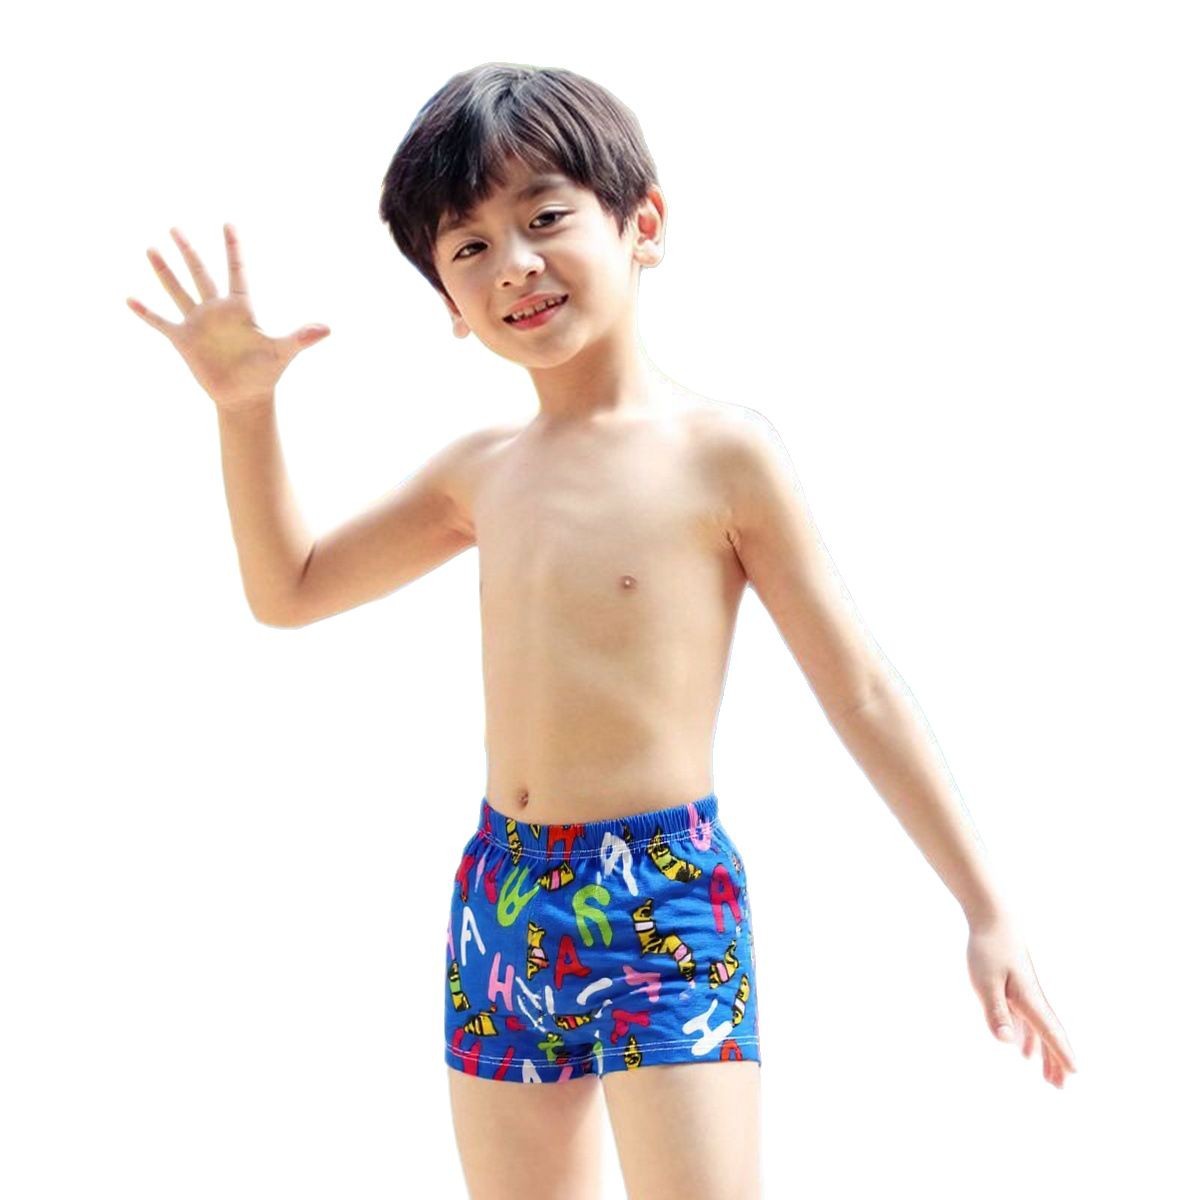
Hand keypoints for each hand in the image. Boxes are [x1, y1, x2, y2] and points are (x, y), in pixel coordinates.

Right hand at [127, 224, 329, 412]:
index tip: (228, 223)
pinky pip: (161, 322)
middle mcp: (216, 311)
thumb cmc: (265, 374)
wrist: (245, 397)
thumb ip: (301, 338)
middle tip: (175, 227)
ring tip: (151, 248)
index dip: (233, 248)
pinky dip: (145, 313)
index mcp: (240, 308)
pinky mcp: (183, 340)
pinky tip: (130, 299)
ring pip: (178, 290)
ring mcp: (198, 323)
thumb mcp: (282, 353)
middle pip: (200, 273)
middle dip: (188, 251)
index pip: (236, 270)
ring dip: (164, 271)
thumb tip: (327, 329)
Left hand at [966, 912, 1078, 1087]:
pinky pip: (1030, 1022)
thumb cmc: (988, 950)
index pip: (1049, 1032)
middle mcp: (1033, 999)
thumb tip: (1008, 1043)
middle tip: (1061, 1087)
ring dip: (1046, 1054)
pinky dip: (1032, 1040)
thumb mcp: (984, 983)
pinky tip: (1026, 1053)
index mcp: (1028, 999)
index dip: (1061, 1053)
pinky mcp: (1018, 990)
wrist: (993, 920)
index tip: (1074, 1073)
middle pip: (1050, 1035)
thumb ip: (995, 1012)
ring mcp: (1027, 995)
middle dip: (1057, 1061)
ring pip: (1042, 1030)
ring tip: (1049, 1078)